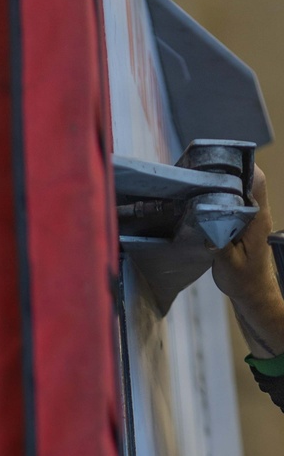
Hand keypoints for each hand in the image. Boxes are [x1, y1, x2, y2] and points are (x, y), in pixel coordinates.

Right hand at [211, 166, 283, 356]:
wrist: (254, 293)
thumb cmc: (244, 281)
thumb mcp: (229, 266)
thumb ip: (220, 244)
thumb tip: (206, 222)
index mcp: (258, 219)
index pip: (257, 182)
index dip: (241, 166)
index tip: (219, 162)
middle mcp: (257, 212)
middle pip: (247, 179)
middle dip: (226, 171)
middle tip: (201, 170)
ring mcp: (251, 216)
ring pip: (240, 189)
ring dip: (222, 183)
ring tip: (199, 181)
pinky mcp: (244, 222)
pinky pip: (234, 201)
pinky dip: (221, 197)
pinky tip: (204, 199)